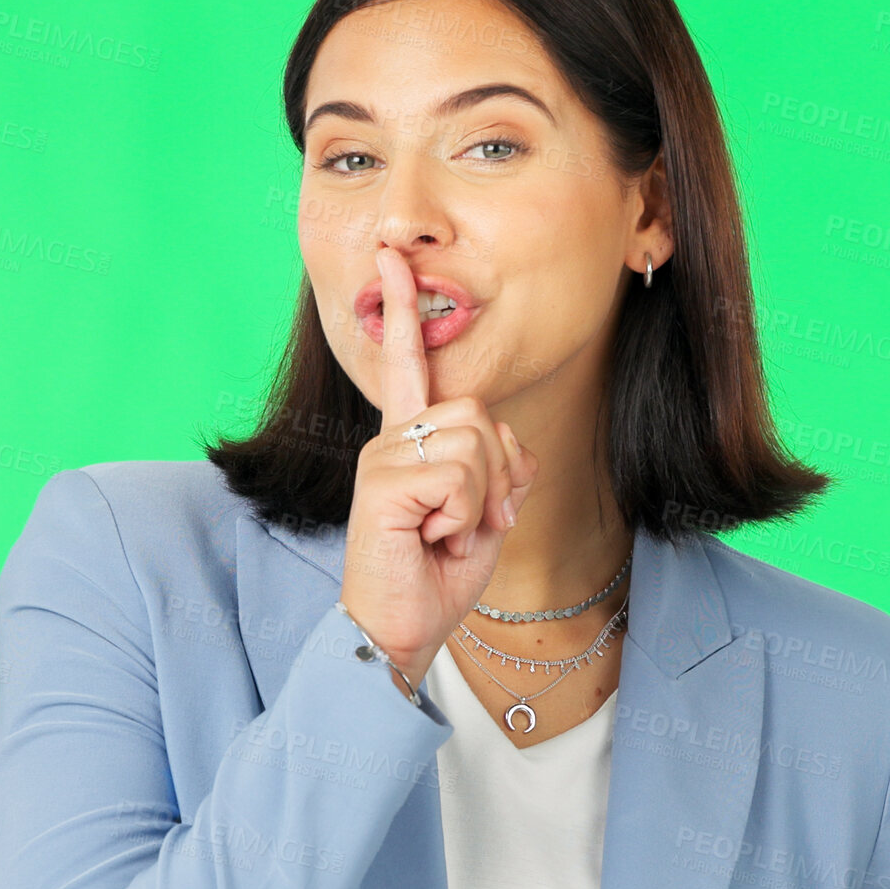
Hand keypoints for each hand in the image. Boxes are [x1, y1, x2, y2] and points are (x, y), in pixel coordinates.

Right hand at [340, 247, 538, 693]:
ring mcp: (381, 457)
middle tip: (468, 523)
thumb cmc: (435, 575)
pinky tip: (432, 539)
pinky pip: (458, 475)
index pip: (408, 366)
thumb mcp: (484, 514)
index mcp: (409, 440)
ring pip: (474, 441)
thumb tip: (508, 446)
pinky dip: (464, 516)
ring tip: (446, 533)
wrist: (398, 630)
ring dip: (482, 500)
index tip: (393, 258)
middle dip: (497, 474)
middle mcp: (389, 439)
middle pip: (478, 413)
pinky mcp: (381, 482)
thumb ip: (498, 469)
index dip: (404, 310)